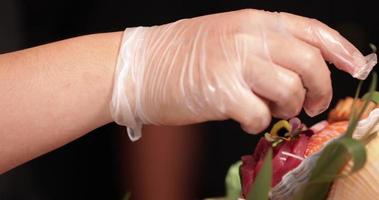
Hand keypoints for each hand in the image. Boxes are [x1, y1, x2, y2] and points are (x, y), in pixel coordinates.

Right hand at [110, 9, 375, 139]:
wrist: (139, 66)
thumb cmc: (179, 54)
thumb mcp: (226, 36)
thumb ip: (262, 49)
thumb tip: (294, 73)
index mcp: (252, 22)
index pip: (310, 30)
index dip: (340, 49)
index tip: (355, 66)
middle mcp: (247, 38)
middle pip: (308, 62)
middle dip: (320, 88)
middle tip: (310, 105)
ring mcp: (234, 64)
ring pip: (290, 89)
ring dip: (287, 107)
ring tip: (271, 110)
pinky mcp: (221, 93)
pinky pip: (259, 114)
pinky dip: (258, 122)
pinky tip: (244, 118)